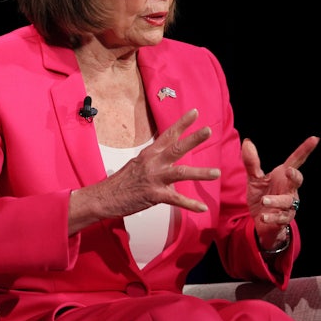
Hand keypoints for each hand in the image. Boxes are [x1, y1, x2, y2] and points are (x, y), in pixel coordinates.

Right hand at [68, 108, 218, 234]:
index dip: (182, 123)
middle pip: (177, 148)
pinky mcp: (154, 195)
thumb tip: (168, 160)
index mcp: (150, 154)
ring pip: (181, 173)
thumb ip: (155, 161)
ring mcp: (154, 178)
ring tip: (216, 172)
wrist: (104, 197)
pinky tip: (203, 208)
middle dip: (193, 139)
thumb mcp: (137, 165)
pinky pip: (176, 199)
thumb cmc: (121, 182)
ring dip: (200, 173)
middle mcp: (153, 163)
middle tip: (208, 130)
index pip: (168, 135)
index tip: (195, 113)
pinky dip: (191, 204)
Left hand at [242, 135, 319, 250]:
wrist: (261, 223)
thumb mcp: (254, 179)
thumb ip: (252, 163)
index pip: (296, 160)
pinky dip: (272, 217)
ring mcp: (289, 204)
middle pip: (298, 180)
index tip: (315, 138)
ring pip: (288, 200)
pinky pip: (281, 217)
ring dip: (276, 200)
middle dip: (295, 175)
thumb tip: (247, 142)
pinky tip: (264, 216)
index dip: (305, 149)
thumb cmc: (261, 197)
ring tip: (264, 200)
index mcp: (283, 175)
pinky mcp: (285, 218)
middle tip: (288, 171)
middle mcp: (289, 188)